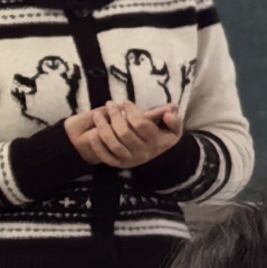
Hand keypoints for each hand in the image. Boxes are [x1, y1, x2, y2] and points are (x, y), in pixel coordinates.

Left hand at [65, 100, 184, 171]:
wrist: (157, 158)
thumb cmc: (162, 136)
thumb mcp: (173, 128)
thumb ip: (174, 119)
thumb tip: (171, 110)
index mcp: (157, 141)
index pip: (141, 124)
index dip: (132, 112)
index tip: (125, 102)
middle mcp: (143, 152)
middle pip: (125, 133)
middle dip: (115, 116)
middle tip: (109, 104)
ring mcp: (130, 160)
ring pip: (113, 144)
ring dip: (103, 128)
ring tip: (97, 114)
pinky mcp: (119, 165)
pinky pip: (106, 157)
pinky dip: (97, 146)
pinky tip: (92, 134)